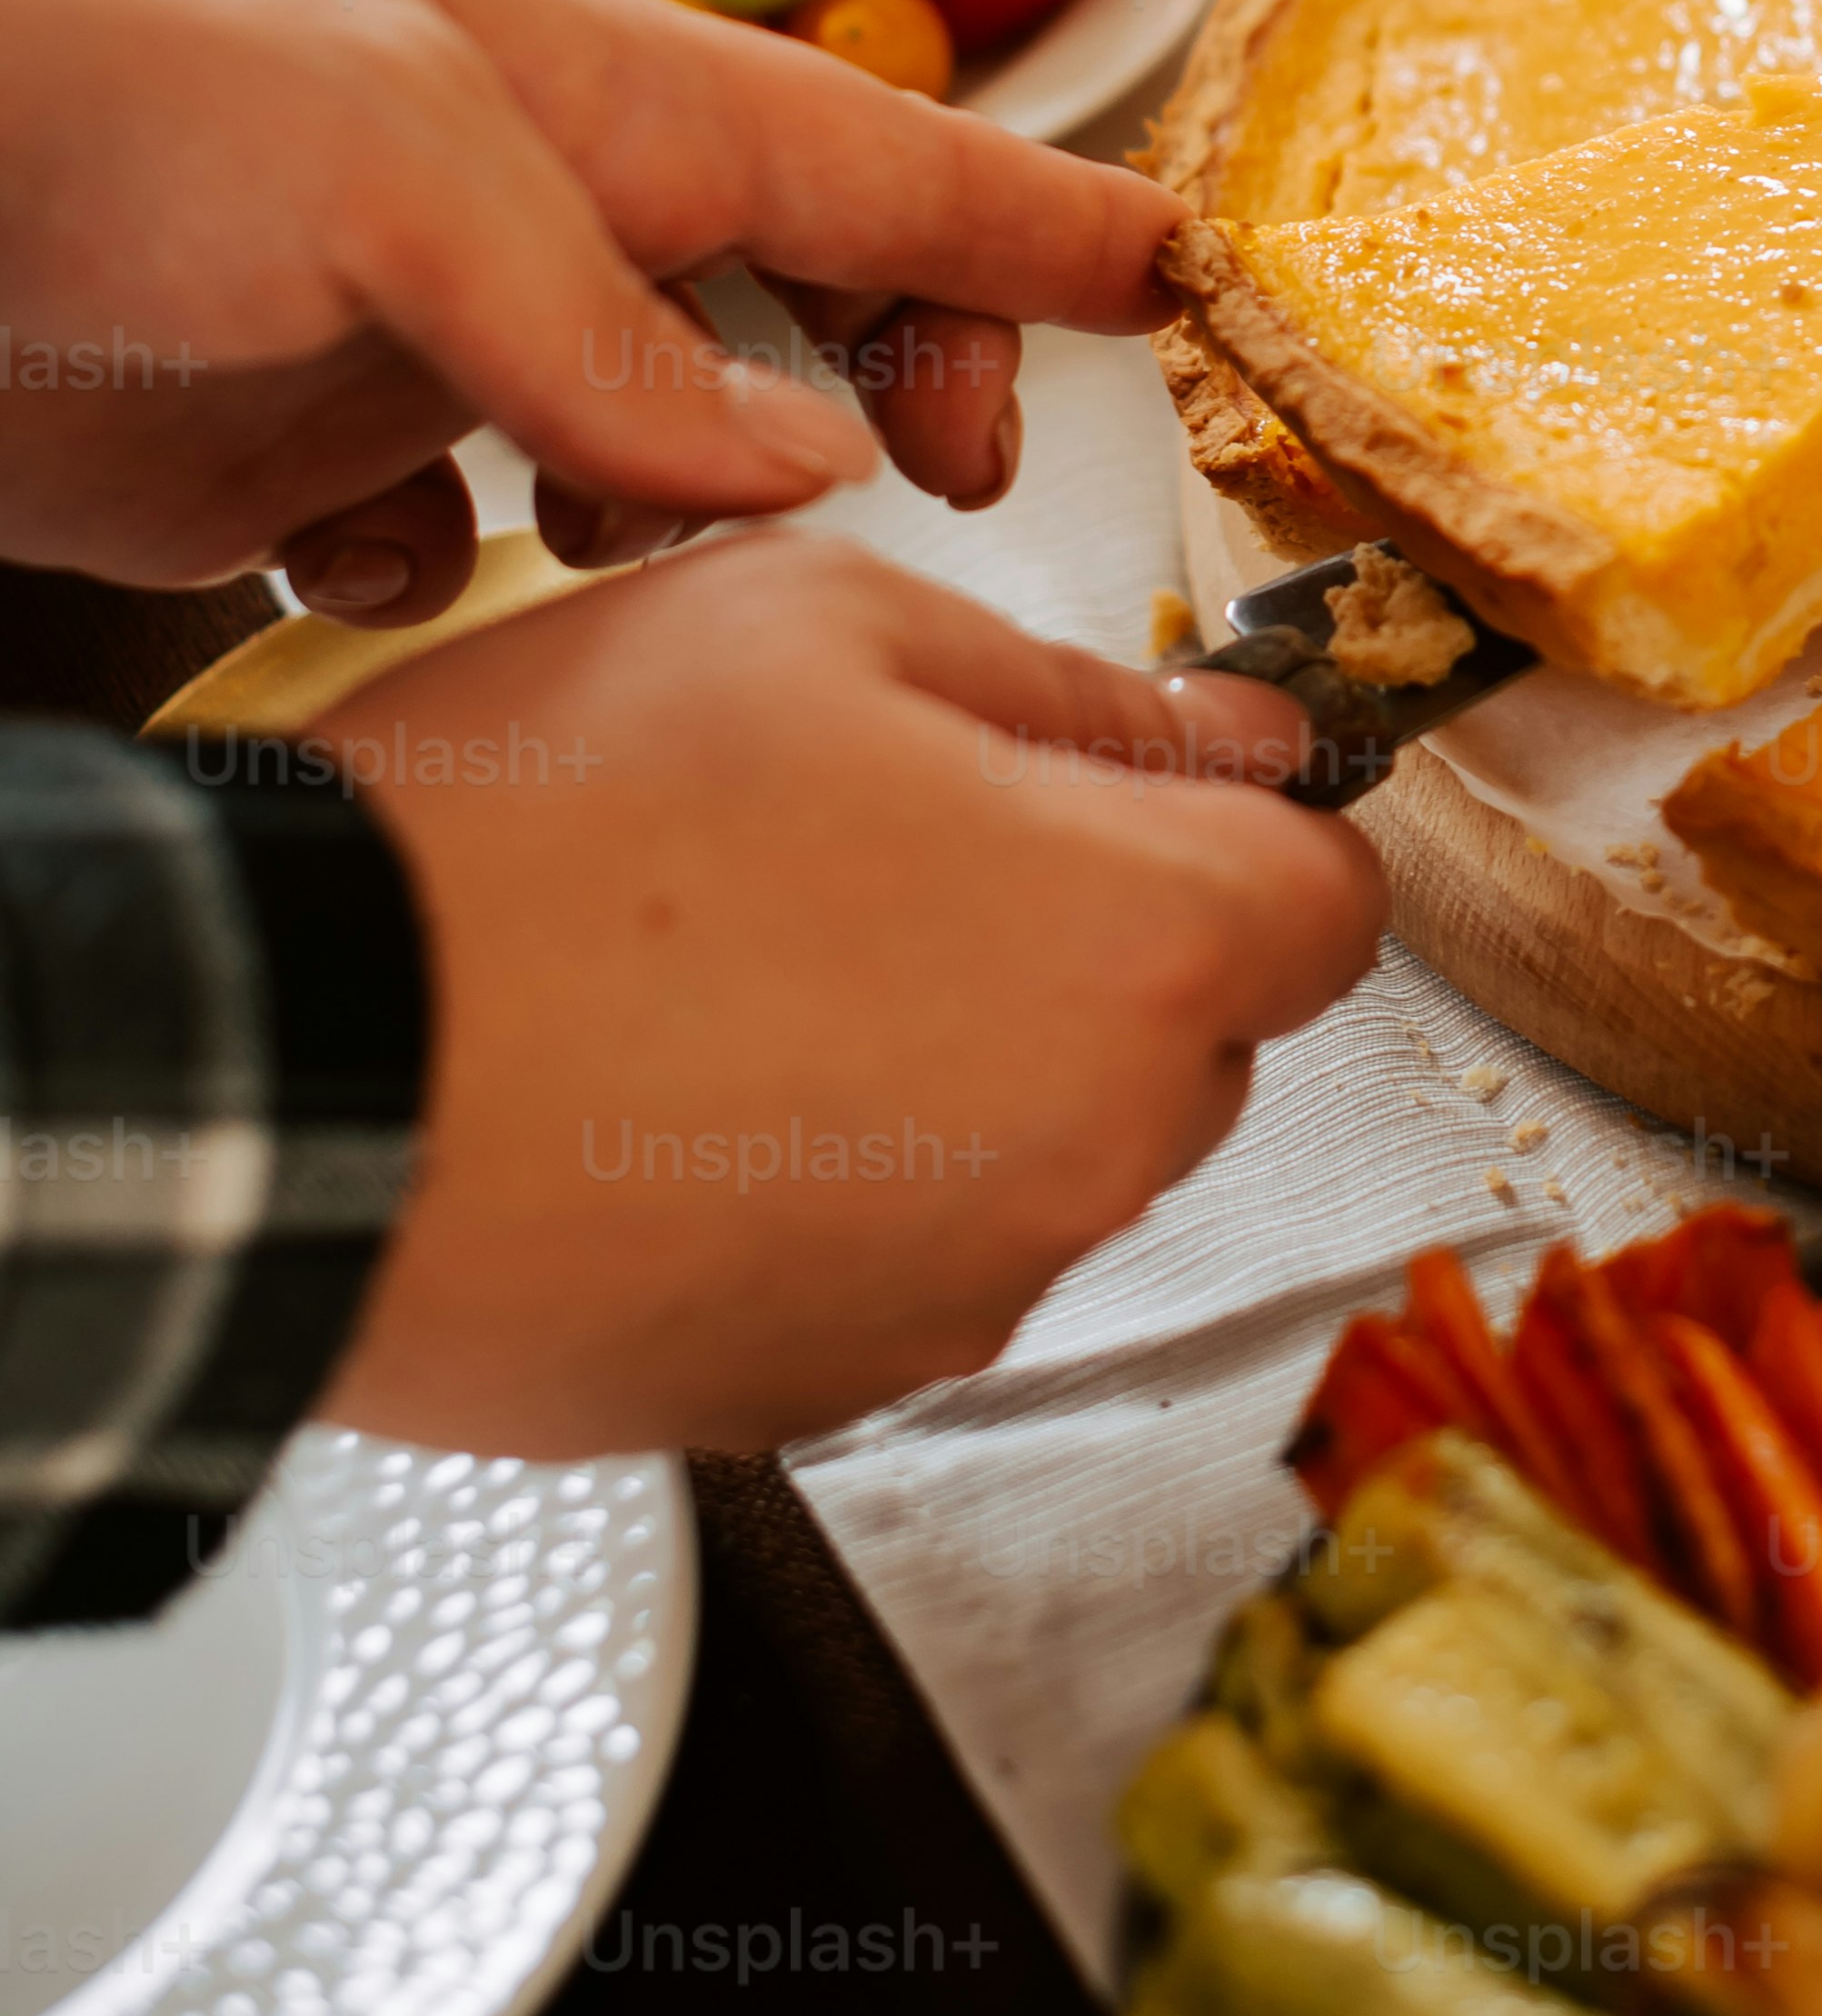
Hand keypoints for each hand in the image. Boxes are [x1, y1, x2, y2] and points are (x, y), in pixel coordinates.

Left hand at [0, 0, 1183, 616]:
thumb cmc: (70, 75)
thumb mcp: (385, 164)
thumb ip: (610, 326)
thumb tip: (809, 472)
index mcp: (559, 77)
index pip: (862, 153)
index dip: (1028, 231)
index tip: (1182, 288)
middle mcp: (488, 199)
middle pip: (772, 291)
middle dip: (889, 382)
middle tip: (955, 487)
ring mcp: (367, 330)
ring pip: (613, 441)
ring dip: (667, 509)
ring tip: (626, 548)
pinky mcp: (238, 458)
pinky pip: (409, 547)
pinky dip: (440, 587)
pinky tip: (386, 584)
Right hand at [311, 539, 1381, 1452]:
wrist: (293, 1073)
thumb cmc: (533, 831)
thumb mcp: (811, 624)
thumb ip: (1064, 689)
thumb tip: (1220, 742)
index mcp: (1135, 943)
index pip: (1334, 901)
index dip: (1250, 830)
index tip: (1150, 794)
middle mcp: (1091, 1150)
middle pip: (1197, 1039)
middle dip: (1096, 946)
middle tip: (886, 853)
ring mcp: (961, 1293)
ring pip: (1045, 1153)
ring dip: (958, 1069)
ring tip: (745, 971)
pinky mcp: (825, 1391)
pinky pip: (904, 1263)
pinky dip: (838, 1188)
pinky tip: (686, 1098)